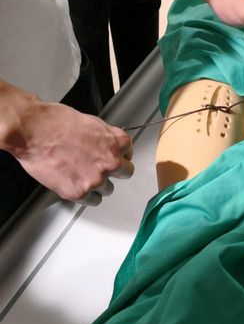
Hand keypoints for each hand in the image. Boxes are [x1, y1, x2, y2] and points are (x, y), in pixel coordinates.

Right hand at [15, 101, 132, 204]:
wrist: (34, 131)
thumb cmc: (56, 122)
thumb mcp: (91, 122)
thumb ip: (105, 137)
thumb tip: (108, 144)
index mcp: (116, 142)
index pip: (129, 153)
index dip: (119, 155)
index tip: (113, 157)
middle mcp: (111, 162)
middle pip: (125, 173)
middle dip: (114, 171)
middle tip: (100, 168)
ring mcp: (96, 179)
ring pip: (108, 189)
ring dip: (98, 184)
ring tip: (82, 175)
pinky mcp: (79, 192)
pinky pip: (92, 201)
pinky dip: (86, 196)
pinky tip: (77, 185)